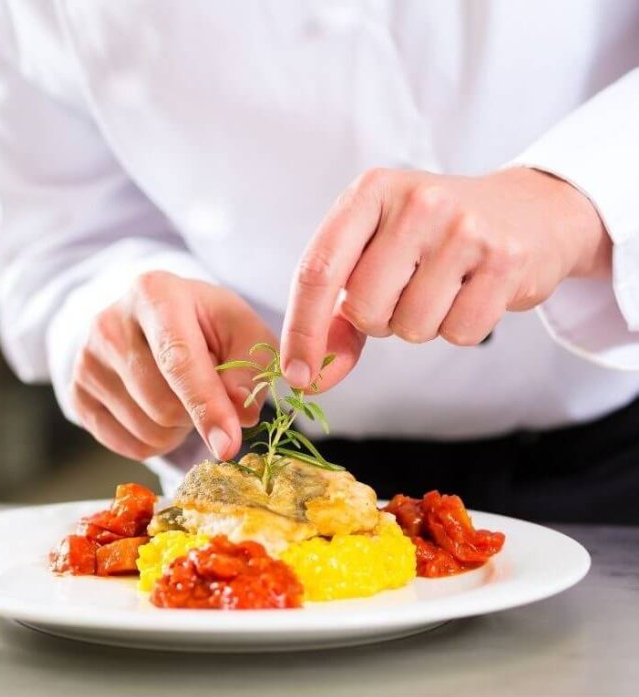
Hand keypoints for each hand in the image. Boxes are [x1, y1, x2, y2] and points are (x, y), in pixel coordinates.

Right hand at [72, 272, 275, 460]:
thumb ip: (252, 366)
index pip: (178, 360)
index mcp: (154, 293)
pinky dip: (156, 441)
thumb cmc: (204, 322)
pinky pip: (127, 446)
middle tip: (205, 390)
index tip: (228, 445)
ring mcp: (85, 360)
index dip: (206, 406)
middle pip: (163, 406)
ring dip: (179, 430)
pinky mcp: (76, 393)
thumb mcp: (240, 328)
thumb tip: (243, 414)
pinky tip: (158, 410)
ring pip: (147, 431)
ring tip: (180, 395)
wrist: (152, 318)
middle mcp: (110, 323)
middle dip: (197, 414)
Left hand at [280, 167, 610, 388]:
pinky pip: (460, 333)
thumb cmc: (433, 238)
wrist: (527, 211)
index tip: (295, 375)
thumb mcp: (375, 254)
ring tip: (442, 287)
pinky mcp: (506, 258)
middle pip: (365, 308)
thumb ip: (336, 314)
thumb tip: (308, 377)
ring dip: (420, 325)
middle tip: (405, 291)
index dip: (302, 330)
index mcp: (369, 193)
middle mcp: (415, 202)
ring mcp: (464, 227)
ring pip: (412, 327)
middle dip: (378, 320)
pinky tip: (473, 292)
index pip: (317, 270)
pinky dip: (460, 328)